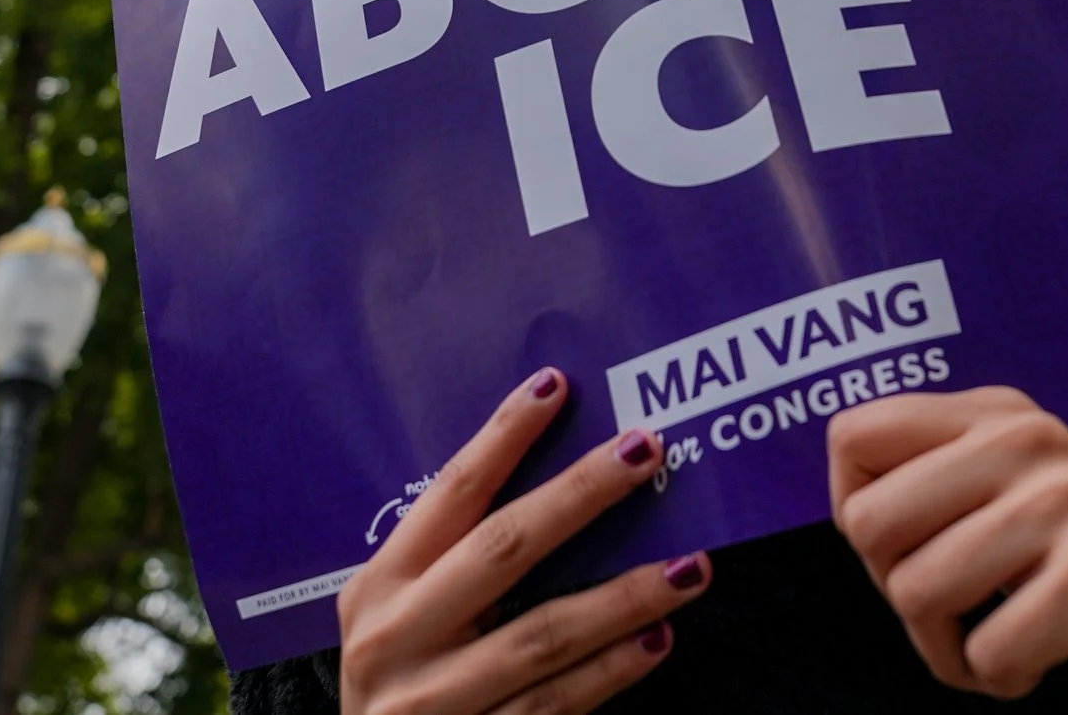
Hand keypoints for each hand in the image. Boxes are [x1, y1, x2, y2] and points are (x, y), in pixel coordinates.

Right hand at [336, 368, 712, 713]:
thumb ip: (453, 566)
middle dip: (581, 493)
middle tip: (646, 449)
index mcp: (378, 587)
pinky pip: (556, 705)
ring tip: (689, 565)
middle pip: (503, 549)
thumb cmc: (398, 689)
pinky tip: (657, 641)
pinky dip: (611, 671)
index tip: (556, 385)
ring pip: (543, 635)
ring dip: (624, 596)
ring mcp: (434, 702)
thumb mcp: (397, 621)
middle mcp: (397, 638)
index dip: (503, 436)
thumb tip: (560, 488)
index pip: (451, 494)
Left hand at [829, 388, 1067, 714]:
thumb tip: (842, 500)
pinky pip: (986, 652)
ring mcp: (1066, 499)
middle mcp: (1027, 437)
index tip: (911, 546)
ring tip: (1001, 638)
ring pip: (917, 592)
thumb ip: (930, 479)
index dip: (855, 510)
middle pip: (866, 521)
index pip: (850, 435)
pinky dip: (1002, 679)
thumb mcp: (1008, 495)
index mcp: (995, 412)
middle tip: (961, 607)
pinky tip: (1044, 659)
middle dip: (897, 589)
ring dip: (949, 649)